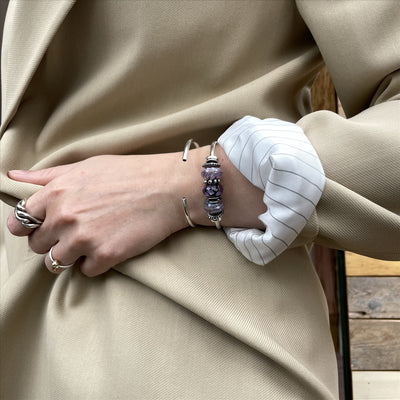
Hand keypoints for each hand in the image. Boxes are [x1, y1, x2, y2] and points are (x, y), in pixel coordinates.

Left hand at [7, 154, 193, 275]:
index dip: (29, 226)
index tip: (41, 227)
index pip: (19, 221)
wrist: (168, 188)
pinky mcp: (106, 257)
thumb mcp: (86, 166)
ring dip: (70, 256)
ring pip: (56, 263)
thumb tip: (13, 177)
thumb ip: (48, 175)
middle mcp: (65, 217)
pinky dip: (94, 263)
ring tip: (90, 243)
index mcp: (56, 192)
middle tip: (73, 233)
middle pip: (37, 245)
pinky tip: (108, 248)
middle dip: (51, 241)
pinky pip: (85, 271)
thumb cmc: (130, 173)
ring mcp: (84, 239)